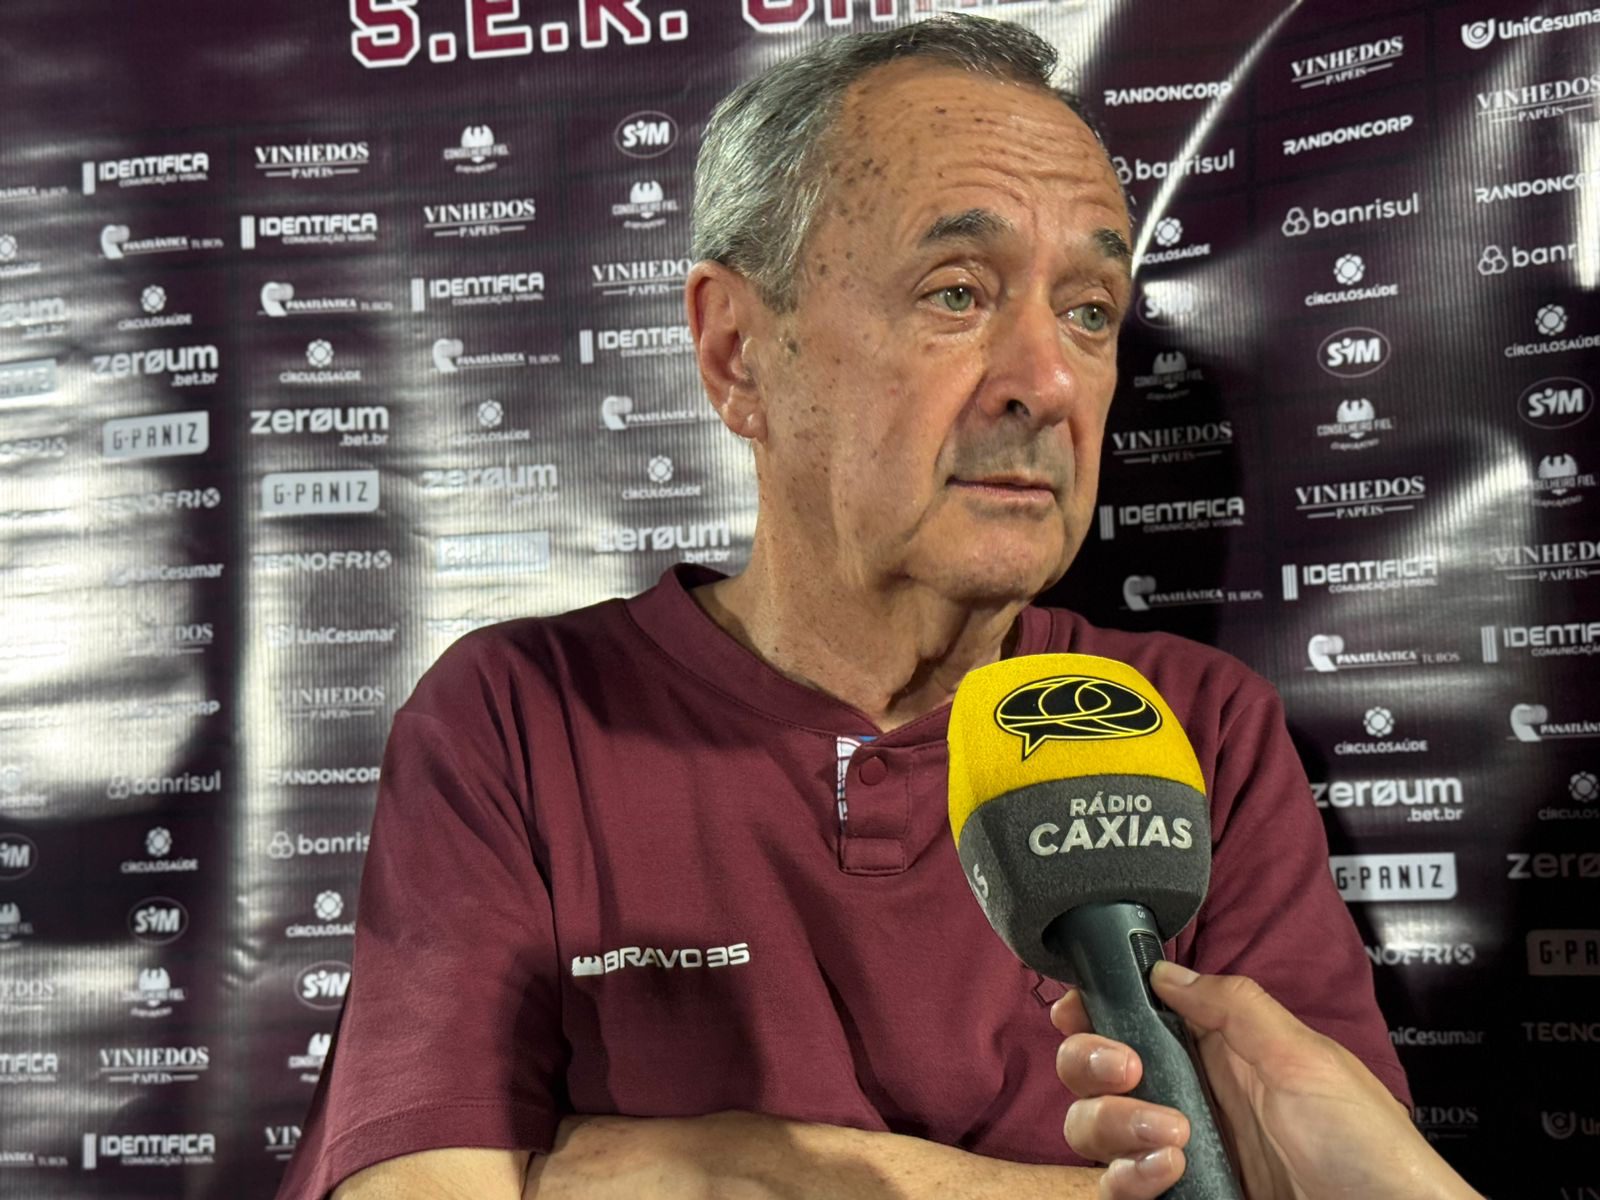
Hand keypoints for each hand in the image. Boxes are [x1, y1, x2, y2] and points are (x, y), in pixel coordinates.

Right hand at [1051, 962, 1478, 1199]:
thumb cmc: (1366, 1146)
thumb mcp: (1305, 1059)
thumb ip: (1234, 1007)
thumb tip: (1162, 967)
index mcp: (1217, 1050)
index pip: (1132, 1014)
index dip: (1095, 1006)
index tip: (1078, 1008)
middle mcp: (1186, 1096)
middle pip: (1092, 1069)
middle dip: (1090, 1062)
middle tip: (1126, 1069)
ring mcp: (1176, 1153)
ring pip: (1092, 1128)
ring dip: (1113, 1123)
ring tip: (1171, 1139)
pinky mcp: (1176, 1198)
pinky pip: (1116, 1186)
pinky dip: (1127, 1178)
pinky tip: (1169, 1174)